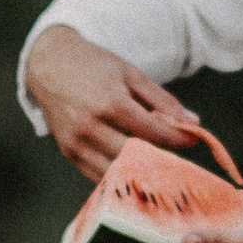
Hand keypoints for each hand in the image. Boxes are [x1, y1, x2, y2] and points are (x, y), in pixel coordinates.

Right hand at [22, 24, 211, 184]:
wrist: (49, 65)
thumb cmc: (94, 66)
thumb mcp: (131, 74)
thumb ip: (162, 100)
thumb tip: (193, 123)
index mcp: (110, 103)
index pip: (154, 132)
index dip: (179, 139)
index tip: (194, 139)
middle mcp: (92, 127)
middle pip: (138, 156)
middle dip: (163, 158)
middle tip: (180, 155)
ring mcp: (77, 144)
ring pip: (118, 172)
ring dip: (142, 172)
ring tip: (159, 164)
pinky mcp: (69, 154)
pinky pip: (100, 177)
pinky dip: (120, 176)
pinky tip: (135, 168)